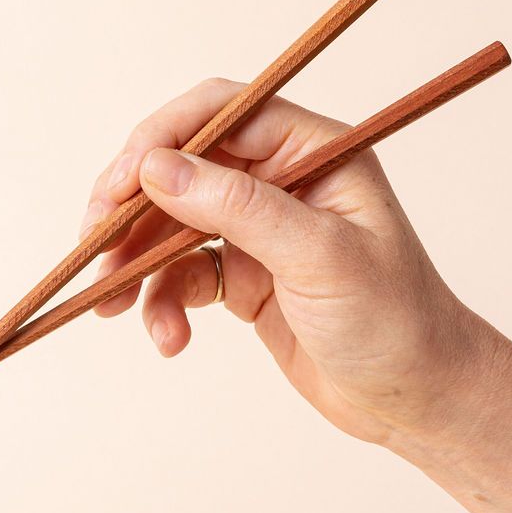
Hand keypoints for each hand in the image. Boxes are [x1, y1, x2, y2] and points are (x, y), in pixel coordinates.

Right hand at [78, 78, 494, 443]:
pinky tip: (168, 338)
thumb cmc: (395, 321)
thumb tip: (156, 168)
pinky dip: (163, 303)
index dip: (162, 139)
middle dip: (132, 206)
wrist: (418, 399)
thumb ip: (237, 207)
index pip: (222, 113)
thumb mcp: (319, 257)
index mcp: (314, 150)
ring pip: (173, 223)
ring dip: (136, 262)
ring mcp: (259, 229)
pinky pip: (184, 275)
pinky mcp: (244, 277)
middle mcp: (282, 179)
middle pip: (184, 166)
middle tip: (92, 243)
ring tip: (109, 304)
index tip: (119, 184)